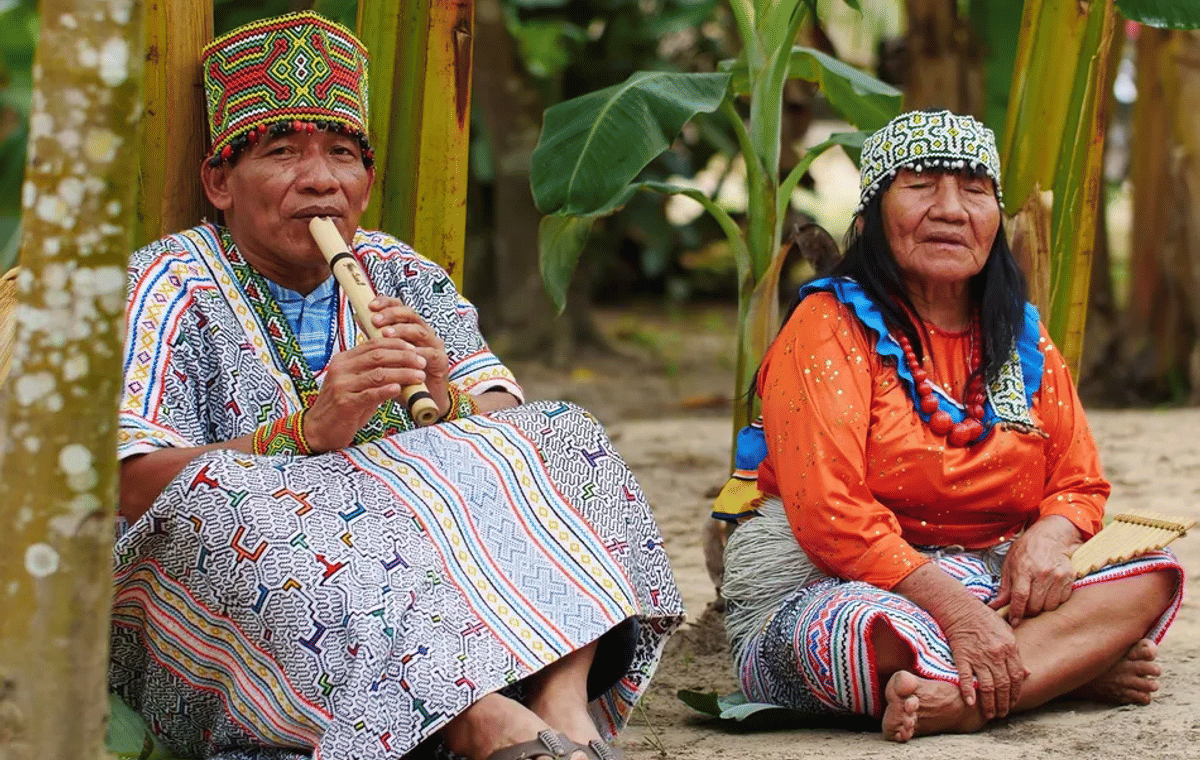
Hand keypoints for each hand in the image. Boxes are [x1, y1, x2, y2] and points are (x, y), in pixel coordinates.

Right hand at [303, 337, 429, 451]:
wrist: (319, 429)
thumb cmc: (343, 406)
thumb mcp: (357, 384)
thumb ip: (375, 374)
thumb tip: (404, 365)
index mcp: (343, 360)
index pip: (373, 344)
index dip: (396, 345)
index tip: (415, 349)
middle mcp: (341, 369)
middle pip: (378, 356)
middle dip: (404, 357)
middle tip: (421, 362)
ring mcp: (341, 386)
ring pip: (377, 374)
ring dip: (402, 373)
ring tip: (419, 376)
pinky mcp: (345, 404)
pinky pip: (370, 394)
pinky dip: (387, 390)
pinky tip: (400, 389)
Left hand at [368, 296, 450, 412]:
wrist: (421, 401)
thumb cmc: (402, 377)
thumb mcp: (386, 355)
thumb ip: (376, 337)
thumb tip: (359, 316)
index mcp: (411, 328)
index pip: (400, 308)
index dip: (387, 303)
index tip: (371, 306)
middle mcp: (424, 333)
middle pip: (411, 315)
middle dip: (392, 315)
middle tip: (375, 320)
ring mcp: (434, 346)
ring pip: (420, 331)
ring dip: (402, 331)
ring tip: (386, 334)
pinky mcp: (441, 362)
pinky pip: (430, 354)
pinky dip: (418, 353)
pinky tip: (406, 354)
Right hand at [942, 601, 1027, 719]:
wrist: (960, 607)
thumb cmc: (983, 617)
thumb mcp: (1006, 631)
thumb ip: (1016, 653)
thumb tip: (1027, 672)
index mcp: (1009, 648)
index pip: (1017, 677)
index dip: (1016, 693)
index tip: (1013, 703)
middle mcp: (996, 654)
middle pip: (1003, 685)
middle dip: (1004, 703)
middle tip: (1002, 714)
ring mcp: (978, 656)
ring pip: (987, 686)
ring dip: (989, 703)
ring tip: (989, 714)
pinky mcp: (962, 655)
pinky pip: (966, 677)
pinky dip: (968, 691)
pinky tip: (970, 702)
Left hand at [989, 515, 1082, 626]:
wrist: (1050, 536)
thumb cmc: (1026, 550)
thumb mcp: (1009, 564)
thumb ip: (1004, 587)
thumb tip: (995, 606)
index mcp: (1024, 569)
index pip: (1020, 597)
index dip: (1016, 613)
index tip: (1014, 622)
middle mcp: (1042, 573)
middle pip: (1035, 605)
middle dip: (1028, 611)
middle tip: (1025, 607)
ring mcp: (1057, 576)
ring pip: (1049, 606)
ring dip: (1042, 607)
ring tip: (1037, 599)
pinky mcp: (1069, 577)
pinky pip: (1062, 600)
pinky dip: (1054, 601)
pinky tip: (1048, 593)